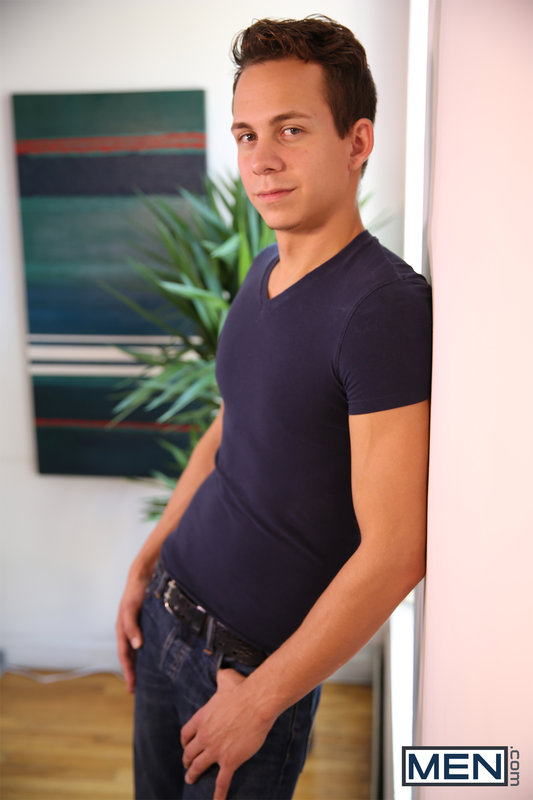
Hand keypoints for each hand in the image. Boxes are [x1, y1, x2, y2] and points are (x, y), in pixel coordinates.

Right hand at [115, 568, 149, 691]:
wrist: (144, 573)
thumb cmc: (135, 590)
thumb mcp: (131, 607)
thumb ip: (131, 626)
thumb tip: (136, 647)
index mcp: (123, 629)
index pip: (125, 656)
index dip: (128, 672)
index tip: (132, 689)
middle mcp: (130, 630)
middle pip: (131, 656)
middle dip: (134, 672)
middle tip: (140, 690)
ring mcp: (139, 626)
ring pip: (139, 650)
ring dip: (142, 663)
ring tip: (149, 678)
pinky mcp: (148, 621)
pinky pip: (149, 640)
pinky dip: (151, 651)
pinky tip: (158, 656)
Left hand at [181, 668, 273, 799]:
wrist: (257, 702)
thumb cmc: (243, 689)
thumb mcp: (226, 678)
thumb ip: (220, 677)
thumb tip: (221, 672)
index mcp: (202, 718)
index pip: (186, 734)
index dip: (185, 742)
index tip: (186, 746)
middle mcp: (204, 736)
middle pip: (189, 752)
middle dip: (187, 760)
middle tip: (188, 766)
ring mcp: (215, 750)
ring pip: (198, 767)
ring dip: (192, 775)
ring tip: (190, 780)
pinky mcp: (229, 760)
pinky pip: (220, 781)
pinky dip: (217, 793)